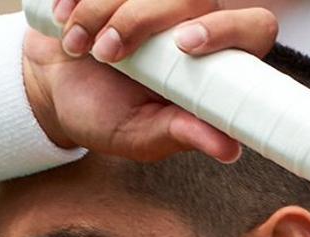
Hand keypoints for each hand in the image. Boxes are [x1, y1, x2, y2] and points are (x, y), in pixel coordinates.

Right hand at [23, 0, 277, 162]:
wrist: (55, 84)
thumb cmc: (106, 113)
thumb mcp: (141, 134)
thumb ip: (182, 134)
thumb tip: (229, 149)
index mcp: (216, 62)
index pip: (254, 28)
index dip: (226, 29)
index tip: (183, 44)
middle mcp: (197, 19)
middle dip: (140, 20)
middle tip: (108, 52)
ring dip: (102, 12)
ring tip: (79, 47)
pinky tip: (65, 19)